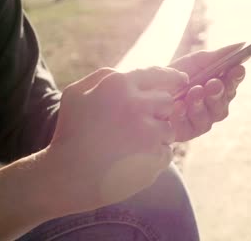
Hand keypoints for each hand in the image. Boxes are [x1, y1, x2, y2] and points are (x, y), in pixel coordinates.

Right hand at [42, 66, 188, 213]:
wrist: (68, 177)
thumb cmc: (70, 133)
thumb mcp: (75, 94)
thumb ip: (102, 77)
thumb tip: (124, 73)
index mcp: (118, 86)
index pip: (157, 74)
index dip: (173, 76)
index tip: (183, 79)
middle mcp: (137, 105)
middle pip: (167, 101)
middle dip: (158, 111)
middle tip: (136, 125)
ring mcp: (148, 133)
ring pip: (169, 129)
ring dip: (156, 136)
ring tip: (130, 146)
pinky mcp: (154, 158)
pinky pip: (167, 152)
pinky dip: (154, 157)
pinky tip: (132, 161)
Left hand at [168, 43, 245, 141]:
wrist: (149, 89)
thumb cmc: (176, 74)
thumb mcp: (196, 61)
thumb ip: (218, 55)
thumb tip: (242, 45)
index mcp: (219, 88)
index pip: (232, 84)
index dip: (236, 78)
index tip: (237, 68)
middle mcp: (213, 107)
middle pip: (223, 103)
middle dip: (219, 92)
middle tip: (213, 83)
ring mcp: (200, 120)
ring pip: (209, 117)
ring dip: (202, 103)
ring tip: (194, 91)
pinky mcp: (186, 132)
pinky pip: (190, 126)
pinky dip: (185, 114)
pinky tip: (179, 105)